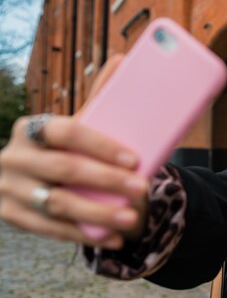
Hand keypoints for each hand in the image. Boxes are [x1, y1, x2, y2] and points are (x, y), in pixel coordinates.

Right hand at [0, 55, 148, 248]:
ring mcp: (9, 188)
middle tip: (142, 190)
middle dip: (107, 181)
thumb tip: (125, 59)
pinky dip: (84, 235)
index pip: (67, 132)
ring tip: (132, 220)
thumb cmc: (67, 150)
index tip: (135, 159)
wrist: (34, 181)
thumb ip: (99, 99)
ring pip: (57, 204)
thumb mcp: (78, 127)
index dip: (101, 146)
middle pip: (64, 170)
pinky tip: (113, 238)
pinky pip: (50, 230)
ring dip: (98, 214)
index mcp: (32, 128)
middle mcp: (14, 156)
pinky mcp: (11, 216)